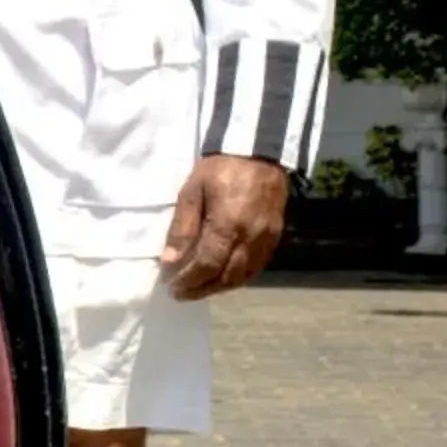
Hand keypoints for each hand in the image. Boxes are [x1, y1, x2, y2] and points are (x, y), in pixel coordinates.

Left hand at [159, 154, 290, 300]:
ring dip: (220, 287)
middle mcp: (252, 236)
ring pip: (244, 275)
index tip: (171, 286)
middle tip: (181, 293)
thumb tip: (170, 260)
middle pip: (227, 276)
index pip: (208, 264)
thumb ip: (182, 228)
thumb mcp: (191, 192)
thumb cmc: (219, 169)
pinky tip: (223, 278)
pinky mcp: (275, 236)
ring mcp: (267, 238)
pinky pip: (257, 266)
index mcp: (229, 224)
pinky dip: (238, 277)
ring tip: (198, 289)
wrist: (259, 152)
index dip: (189, 280)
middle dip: (202, 289)